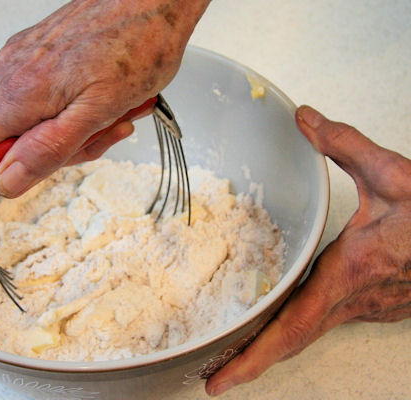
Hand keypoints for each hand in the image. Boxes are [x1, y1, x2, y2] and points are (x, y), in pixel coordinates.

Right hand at [0, 0, 209, 197]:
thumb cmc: (137, 44)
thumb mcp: (97, 112)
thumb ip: (48, 150)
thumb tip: (7, 180)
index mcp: (21, 93)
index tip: (22, 179)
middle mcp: (14, 73)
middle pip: (13, 138)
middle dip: (58, 149)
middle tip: (99, 135)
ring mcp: (28, 59)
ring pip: (36, 119)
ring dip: (76, 127)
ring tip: (114, 111)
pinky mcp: (43, 50)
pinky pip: (49, 95)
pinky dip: (78, 104)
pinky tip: (106, 95)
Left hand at [206, 105, 410, 395]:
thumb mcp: (394, 174)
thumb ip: (345, 145)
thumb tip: (306, 120)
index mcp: (349, 274)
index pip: (290, 327)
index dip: (251, 358)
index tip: (219, 381)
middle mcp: (356, 299)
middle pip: (292, 341)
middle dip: (249, 362)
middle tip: (214, 374)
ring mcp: (369, 306)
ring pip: (310, 332)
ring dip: (271, 344)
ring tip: (236, 349)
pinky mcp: (377, 303)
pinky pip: (327, 319)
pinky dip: (298, 325)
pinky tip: (283, 315)